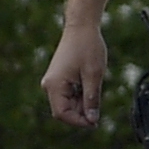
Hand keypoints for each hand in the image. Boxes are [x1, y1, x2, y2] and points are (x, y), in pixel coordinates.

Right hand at [41, 0, 114, 127]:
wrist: (81, 26)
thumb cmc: (88, 47)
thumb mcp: (94, 75)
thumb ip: (92, 99)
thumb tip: (92, 120)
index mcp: (54, 85)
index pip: (62, 114)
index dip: (78, 121)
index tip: (94, 122)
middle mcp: (49, 85)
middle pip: (64, 110)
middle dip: (81, 112)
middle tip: (98, 105)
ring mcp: (53, 81)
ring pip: (67, 103)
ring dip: (82, 103)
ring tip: (95, 87)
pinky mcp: (59, 78)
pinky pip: (68, 94)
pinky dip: (80, 95)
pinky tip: (90, 84)